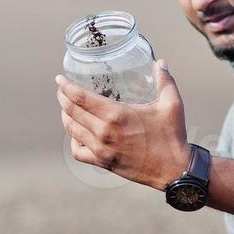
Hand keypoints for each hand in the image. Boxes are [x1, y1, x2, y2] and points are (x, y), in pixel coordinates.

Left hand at [58, 60, 189, 189]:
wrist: (173, 170)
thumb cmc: (171, 136)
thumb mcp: (172, 105)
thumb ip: (165, 81)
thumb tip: (161, 62)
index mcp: (116, 115)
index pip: (80, 98)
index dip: (66, 87)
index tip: (59, 79)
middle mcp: (104, 132)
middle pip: (71, 112)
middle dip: (62, 98)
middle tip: (61, 90)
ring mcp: (101, 149)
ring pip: (71, 131)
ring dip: (65, 117)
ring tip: (66, 108)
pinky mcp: (103, 162)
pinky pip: (78, 152)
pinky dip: (73, 141)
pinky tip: (77, 134)